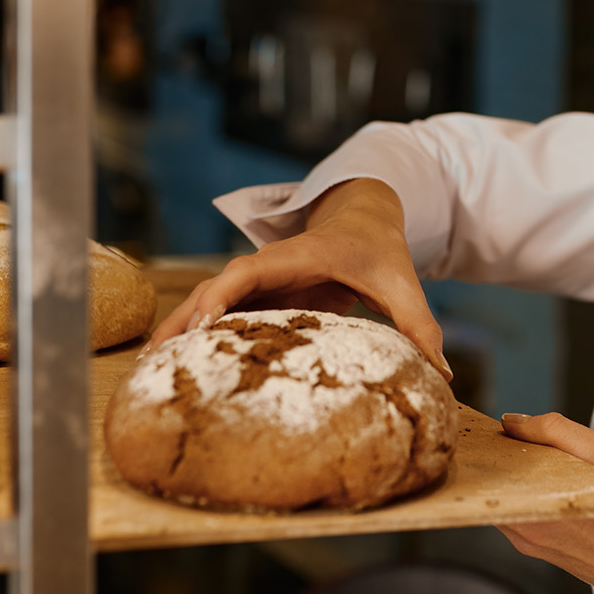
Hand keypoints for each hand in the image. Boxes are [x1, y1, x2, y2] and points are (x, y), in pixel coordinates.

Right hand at [148, 179, 450, 379]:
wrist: (365, 221)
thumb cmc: (380, 251)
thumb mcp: (401, 284)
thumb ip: (420, 325)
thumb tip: (441, 372)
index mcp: (297, 257)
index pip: (248, 272)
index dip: (223, 294)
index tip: (203, 322)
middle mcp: (268, 268)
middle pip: (214, 289)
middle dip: (184, 318)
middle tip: (155, 357)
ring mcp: (260, 284)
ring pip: (210, 303)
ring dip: (181, 329)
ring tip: (151, 368)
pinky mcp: (260, 299)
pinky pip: (223, 316)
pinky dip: (198, 336)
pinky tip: (179, 368)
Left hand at [497, 413, 593, 593]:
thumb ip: (555, 431)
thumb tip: (511, 422)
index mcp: (532, 504)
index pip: (492, 461)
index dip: (496, 437)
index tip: (504, 423)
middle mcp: (524, 528)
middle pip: (496, 480)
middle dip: (507, 455)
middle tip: (526, 434)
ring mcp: (531, 543)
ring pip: (509, 496)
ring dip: (522, 475)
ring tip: (546, 457)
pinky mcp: (542, 551)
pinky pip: (524, 512)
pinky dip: (534, 493)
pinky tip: (558, 483)